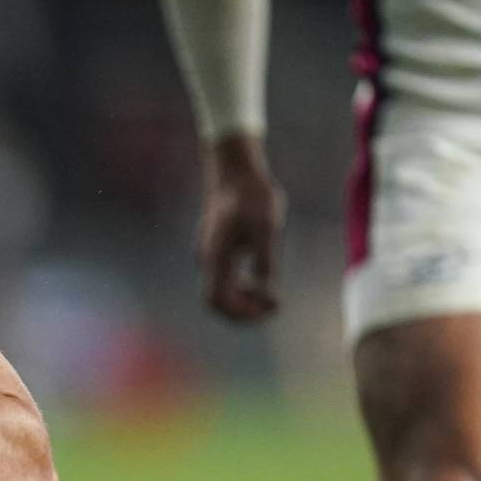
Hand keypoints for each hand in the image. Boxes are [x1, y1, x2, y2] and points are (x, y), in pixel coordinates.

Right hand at [197, 133, 284, 319]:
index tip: (270, 309)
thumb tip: (268, 294)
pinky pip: (223, 280)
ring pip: (219, 292)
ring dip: (242, 302)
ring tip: (270, 297)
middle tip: (273, 308)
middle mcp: (207, 258)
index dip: (242, 313)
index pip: (218, 300)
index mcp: (215, 255)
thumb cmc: (252, 194)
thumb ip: (265, 261)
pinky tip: (260, 282)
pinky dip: (240, 289)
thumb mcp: (266, 227)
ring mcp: (209, 254)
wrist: (235, 168)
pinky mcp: (215, 249)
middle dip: (243, 311)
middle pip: (216, 301)